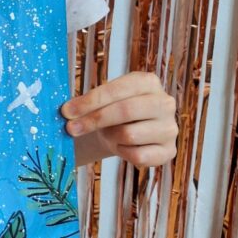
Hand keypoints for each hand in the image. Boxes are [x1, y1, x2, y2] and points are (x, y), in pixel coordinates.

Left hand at [61, 72, 177, 167]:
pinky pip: (138, 156)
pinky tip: (121, 147)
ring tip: (107, 134)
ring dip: (110, 137)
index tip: (66, 111)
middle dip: (93, 120)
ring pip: (130, 134)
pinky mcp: (170, 151)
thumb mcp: (102, 100)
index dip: (90, 101)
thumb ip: (89, 102)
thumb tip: (67, 111)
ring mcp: (170, 128)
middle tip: (70, 128)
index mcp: (148, 82)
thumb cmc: (111, 112)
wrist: (125, 133)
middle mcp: (164, 102)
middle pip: (125, 110)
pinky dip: (123, 152)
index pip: (117, 90)